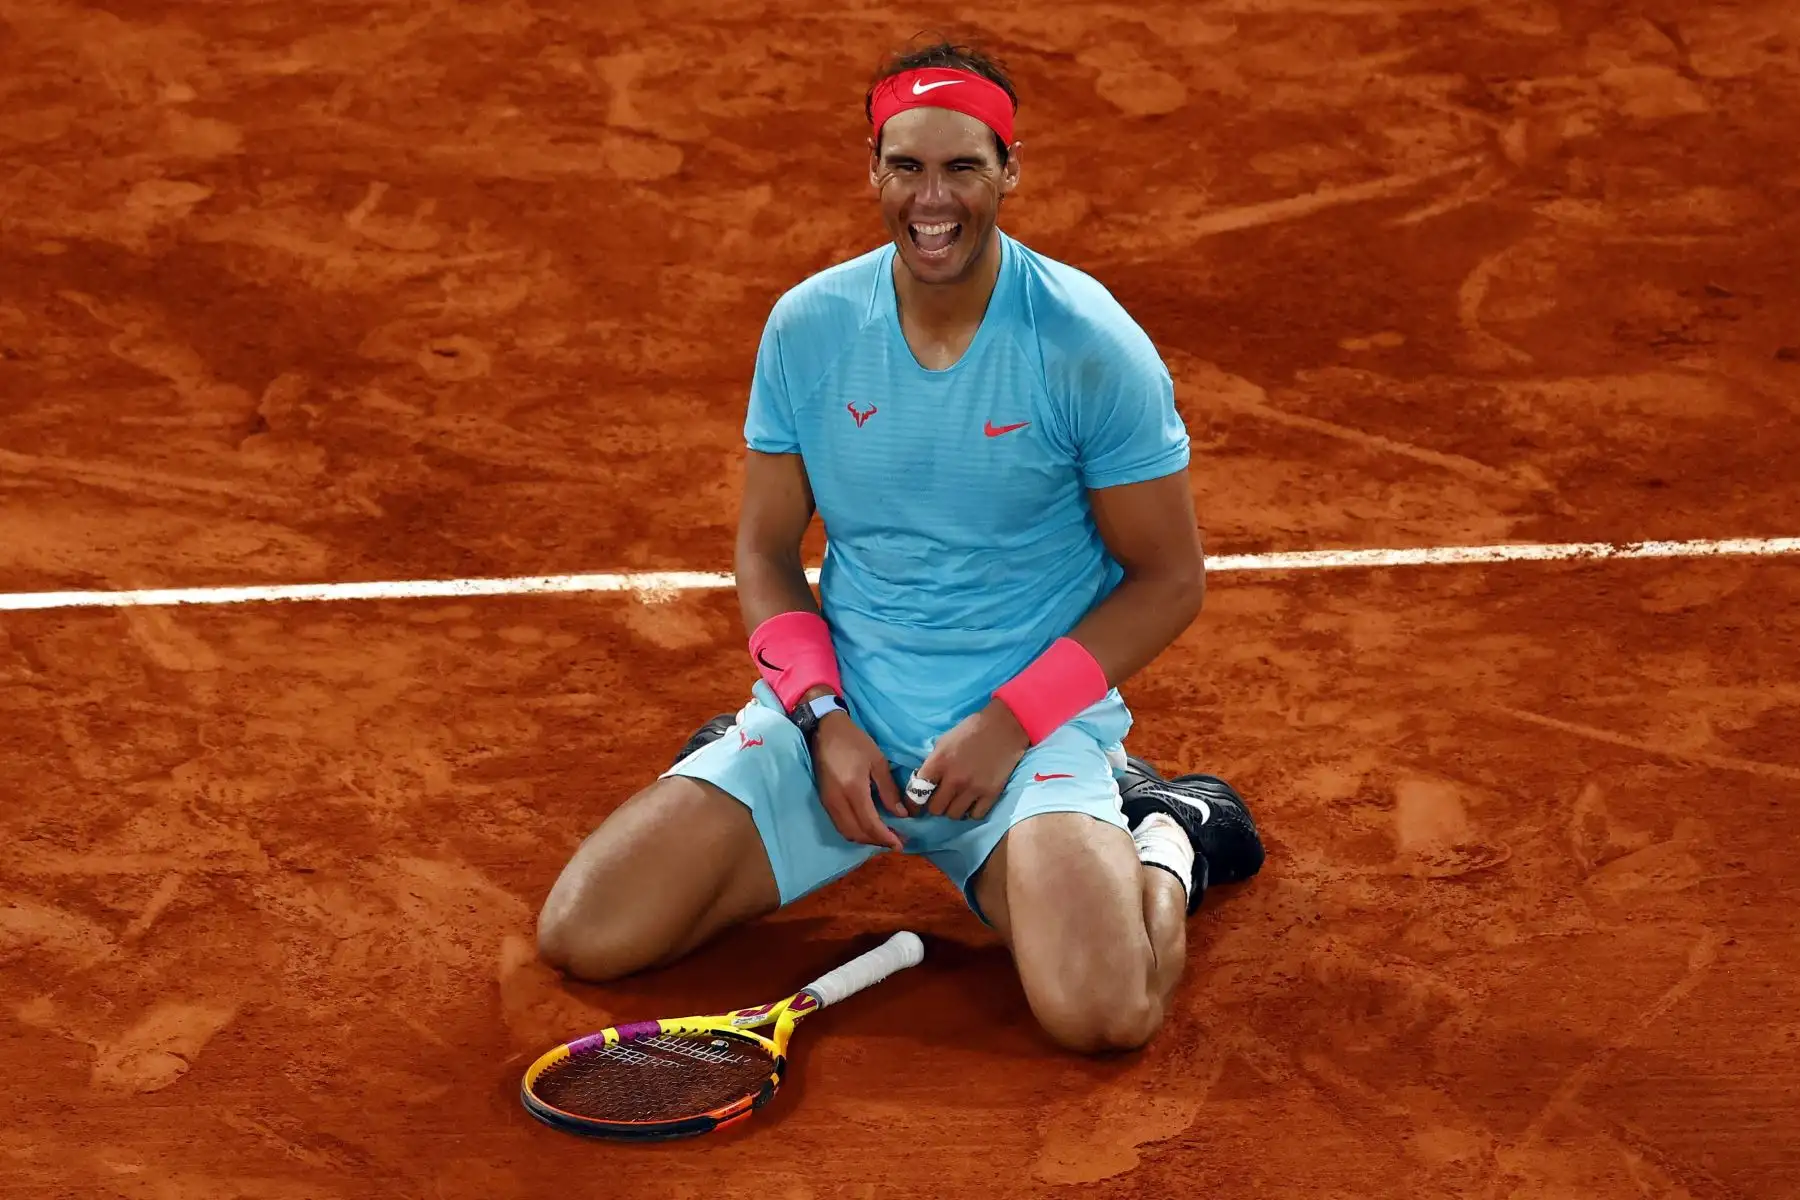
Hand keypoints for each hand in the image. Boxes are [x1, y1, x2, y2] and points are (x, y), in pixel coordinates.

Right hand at [810, 711, 905, 849]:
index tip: (900, 844)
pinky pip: (840, 825)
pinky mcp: (825, 801)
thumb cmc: (854, 742)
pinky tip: (868, 827)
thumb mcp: (878, 762)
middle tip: (896, 841)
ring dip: (866, 839)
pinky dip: (855, 831)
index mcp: (853, 790)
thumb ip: (889, 790)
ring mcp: (828, 802)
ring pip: (847, 832)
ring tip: (884, 836)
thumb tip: (901, 814)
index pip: (870, 824)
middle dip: (877, 842)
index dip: (886, 837)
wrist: (825, 730)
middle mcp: (838, 801)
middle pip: (857, 833)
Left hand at [910, 700, 1029, 820]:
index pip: (917, 793)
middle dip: (935, 805)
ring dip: (953, 809)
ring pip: (954, 815)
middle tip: (940, 799)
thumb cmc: (970, 730)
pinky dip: (972, 811)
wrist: (1003, 726)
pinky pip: (975, 815)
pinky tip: (972, 802)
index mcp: (939, 762)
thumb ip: (933, 763)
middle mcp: (954, 779)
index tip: (914, 809)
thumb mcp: (943, 742)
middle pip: (935, 809)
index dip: (913, 804)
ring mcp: (973, 788)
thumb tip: (923, 782)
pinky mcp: (991, 793)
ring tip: (957, 800)